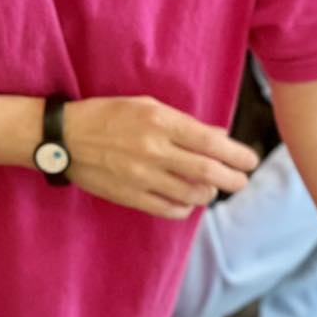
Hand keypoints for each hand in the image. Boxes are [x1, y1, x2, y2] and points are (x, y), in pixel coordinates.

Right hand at [62, 96, 258, 218]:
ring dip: (209, 194)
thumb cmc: (107, 116)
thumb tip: (218, 138)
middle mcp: (153, 150)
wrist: (64, 138)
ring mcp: (141, 177)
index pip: (210, 143)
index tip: (251, 161)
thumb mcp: (146, 107)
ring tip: (213, 189)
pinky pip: (169, 209)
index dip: (236, 155)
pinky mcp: (130, 196)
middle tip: (242, 181)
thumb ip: (182, 124)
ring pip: (191, 194)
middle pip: (206, 172)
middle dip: (232, 179)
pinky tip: (188, 201)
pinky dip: (186, 208)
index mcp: (160, 122)